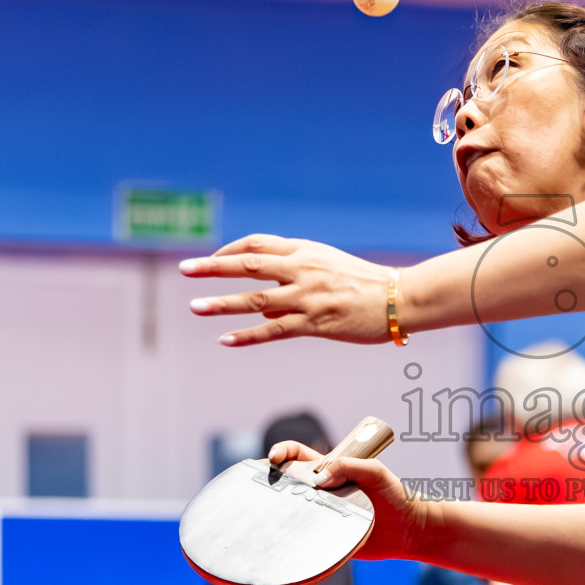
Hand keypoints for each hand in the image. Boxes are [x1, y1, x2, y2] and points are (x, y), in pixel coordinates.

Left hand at [181, 234, 393, 346]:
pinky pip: (274, 331)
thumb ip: (292, 281)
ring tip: (195, 307)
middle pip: (249, 264)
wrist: (399, 298)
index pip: (258, 244)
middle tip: (185, 270)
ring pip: (256, 300)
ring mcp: (308, 297)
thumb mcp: (327, 268)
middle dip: (213, 268)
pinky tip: (226, 340)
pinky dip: (248, 335)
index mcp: (305, 251)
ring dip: (222, 303)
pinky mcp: (316, 324)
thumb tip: (260, 311)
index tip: (209, 261)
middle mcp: (303, 270)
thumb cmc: (364, 284)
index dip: (229, 251)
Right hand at [268, 440, 434, 561]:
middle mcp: (320, 491)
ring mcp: (321, 515)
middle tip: (267, 488)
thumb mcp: (375, 472)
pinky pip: (302, 536)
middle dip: (271, 482)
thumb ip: (349, 467)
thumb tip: (318, 480)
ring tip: (270, 515)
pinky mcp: (324, 537)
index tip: (274, 458)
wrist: (409, 531)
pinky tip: (284, 539)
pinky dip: (291, 538)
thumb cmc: (395, 495)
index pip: (296, 455)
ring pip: (290, 511)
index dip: (281, 452)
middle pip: (286, 483)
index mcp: (328, 469)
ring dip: (279, 512)